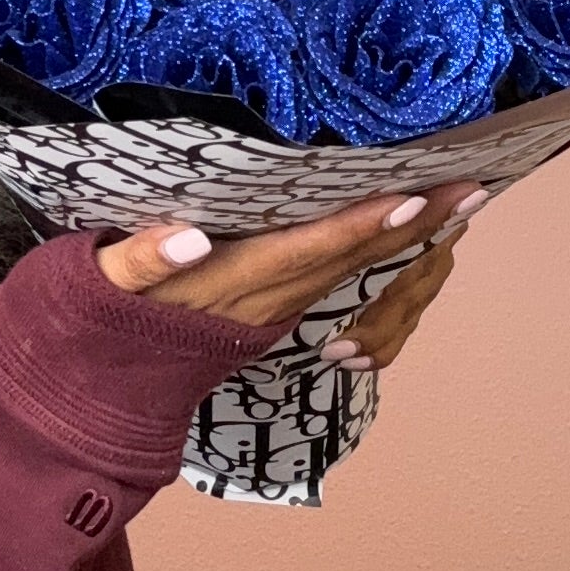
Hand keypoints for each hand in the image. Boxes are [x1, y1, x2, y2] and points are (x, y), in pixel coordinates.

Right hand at [98, 181, 484, 347]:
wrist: (100, 380)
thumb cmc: (98, 314)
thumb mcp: (104, 283)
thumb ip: (141, 259)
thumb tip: (187, 236)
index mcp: (231, 284)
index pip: (308, 250)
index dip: (361, 226)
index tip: (412, 197)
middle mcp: (265, 301)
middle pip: (352, 261)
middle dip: (413, 229)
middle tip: (471, 190)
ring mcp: (275, 311)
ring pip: (355, 276)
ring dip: (410, 245)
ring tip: (459, 207)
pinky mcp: (275, 310)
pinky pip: (341, 284)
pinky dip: (382, 259)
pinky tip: (414, 233)